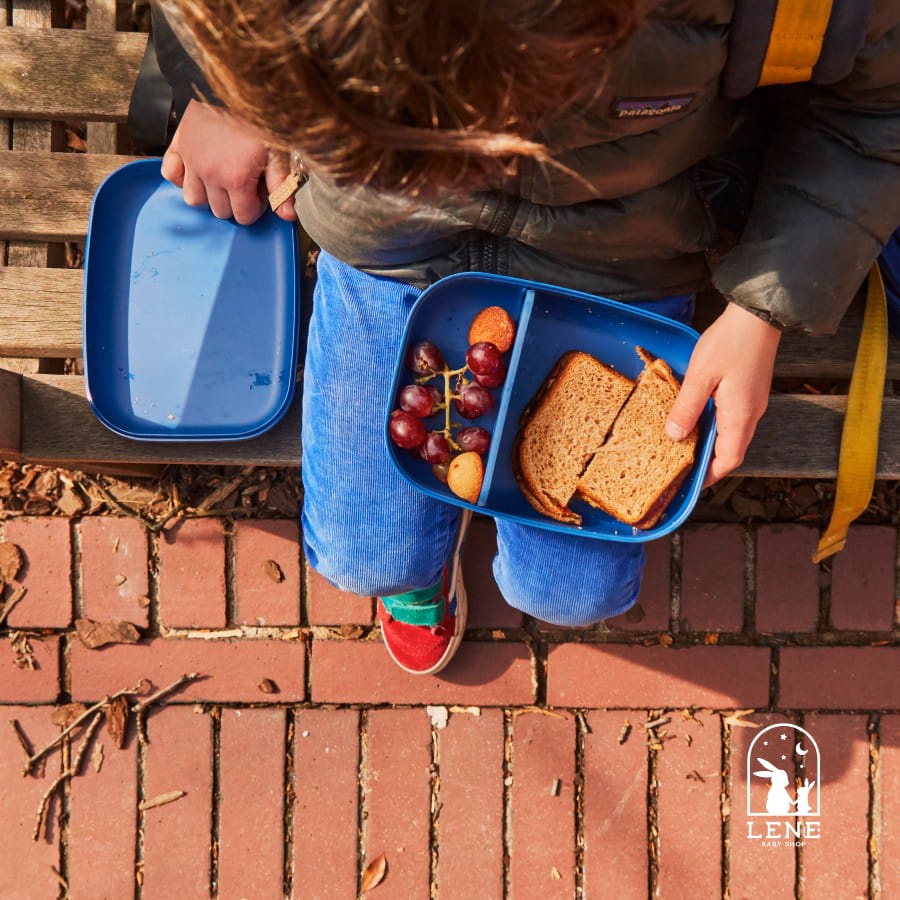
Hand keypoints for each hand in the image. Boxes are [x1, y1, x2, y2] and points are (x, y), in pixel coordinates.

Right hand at [161, 99, 297, 224]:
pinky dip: (182, 177)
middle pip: (221, 212)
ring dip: (209, 194)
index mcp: (236, 179)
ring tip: (222, 176)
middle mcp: (210, 174)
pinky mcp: (178, 146)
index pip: (244, 216)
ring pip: (194, 200)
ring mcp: (191, 161)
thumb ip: (281, 187)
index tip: (260, 188)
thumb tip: (287, 216)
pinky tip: (198, 170)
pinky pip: (170, 175)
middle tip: (245, 179)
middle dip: (235, 201)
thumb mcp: (278, 152)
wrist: (232, 83)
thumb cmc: (259, 118)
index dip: (256, 206)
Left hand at [666, 302, 780, 485]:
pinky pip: (734, 421)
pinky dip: (716, 429)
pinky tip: (697, 422)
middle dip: (708, 465)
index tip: (689, 484)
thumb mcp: (700, 376)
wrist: (757, 316)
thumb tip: (674, 436)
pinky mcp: (750, 392)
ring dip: (711, 446)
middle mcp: (751, 414)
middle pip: (731, 452)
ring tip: (685, 449)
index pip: (728, 460)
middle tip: (682, 469)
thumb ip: (686, 408)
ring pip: (732, 437)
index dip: (710, 476)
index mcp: (740, 416)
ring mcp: (753, 403)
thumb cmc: (729, 343)